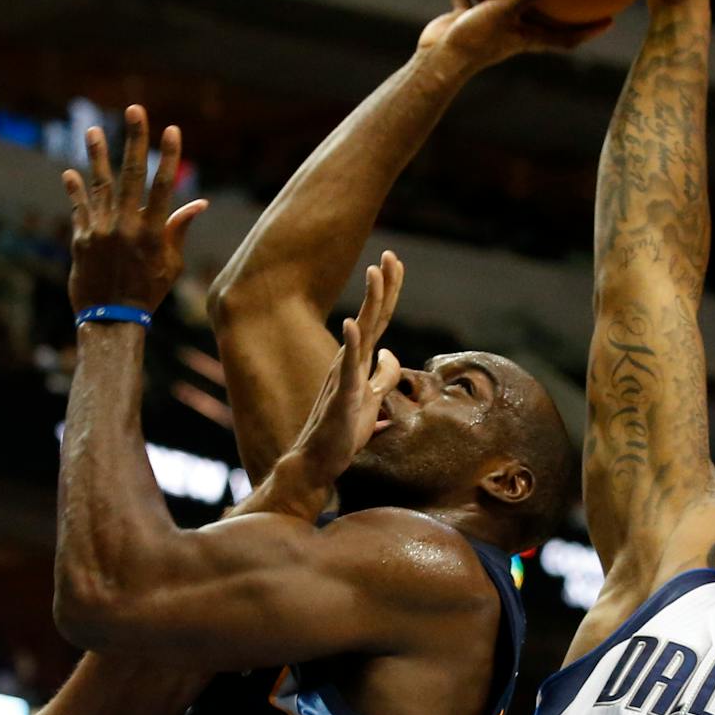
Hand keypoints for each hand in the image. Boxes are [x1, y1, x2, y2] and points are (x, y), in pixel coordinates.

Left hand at [61, 105, 209, 314]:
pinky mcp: (81, 239)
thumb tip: (199, 203)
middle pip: (131, 176)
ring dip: (97, 155)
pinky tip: (71, 172)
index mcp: (153, 233)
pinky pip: (79, 208)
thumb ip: (179, 229)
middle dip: (134, 140)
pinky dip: (75, 190)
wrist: (111, 319)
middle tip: (135, 110)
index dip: (169, 157)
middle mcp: (126, 228)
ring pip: (100, 185)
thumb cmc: (148, 291)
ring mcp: (101, 232)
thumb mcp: (170, 263)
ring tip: (93, 130)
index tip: (172, 130)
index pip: (164, 187)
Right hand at [278, 252, 404, 492]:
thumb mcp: (372, 398)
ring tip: (374, 272)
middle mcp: (350, 361)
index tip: (395, 262)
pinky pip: (347, 367)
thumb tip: (391, 353)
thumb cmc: (343, 431)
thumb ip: (384, 376)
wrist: (319, 460)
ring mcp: (344, 376)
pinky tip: (351, 323)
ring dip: (369, 302)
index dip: (389, 291)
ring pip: (361, 333)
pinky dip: (352, 344)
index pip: (379, 319)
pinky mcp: (342, 396)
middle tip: (390, 254)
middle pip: (373, 317)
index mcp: (359, 360)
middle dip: (383, 285)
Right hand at [418, 0, 610, 67]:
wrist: (438, 59)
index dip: (588, 31)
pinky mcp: (465, 20)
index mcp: (527, 38)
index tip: (610, 21)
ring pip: (504, 2)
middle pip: (541, 20)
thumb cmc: (475, 41)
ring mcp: (488, 25)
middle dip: (557, 6)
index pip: (566, 39)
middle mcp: (512, 32)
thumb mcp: (504, 12)